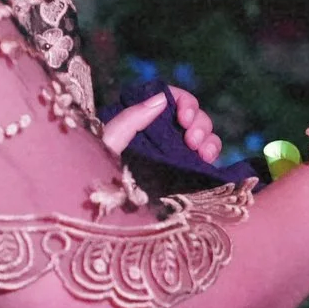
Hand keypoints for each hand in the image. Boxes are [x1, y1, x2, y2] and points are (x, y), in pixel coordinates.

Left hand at [101, 85, 222, 164]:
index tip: (183, 116)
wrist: (100, 209)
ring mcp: (174, 156)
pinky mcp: (183, 176)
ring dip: (210, 138)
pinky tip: (209, 161)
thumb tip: (162, 98)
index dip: (184, 102)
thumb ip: (131, 118)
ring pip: (203, 136)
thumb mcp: (108, 140)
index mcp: (143, 121)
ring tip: (203, 153)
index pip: (171, 99)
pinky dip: (213, 154)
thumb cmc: (95, 172)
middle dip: (199, 122)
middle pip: (192, 116)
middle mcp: (161, 136)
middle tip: (192, 140)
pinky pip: (206, 159)